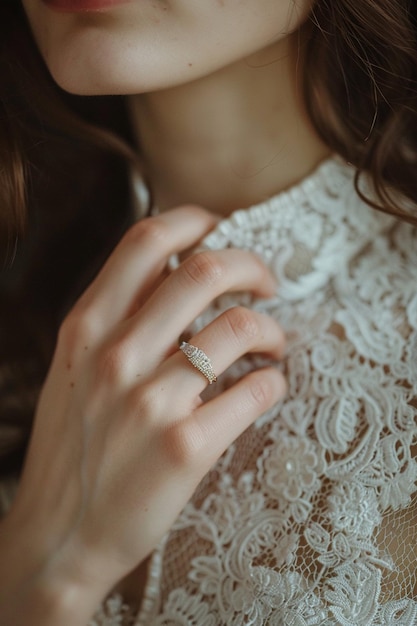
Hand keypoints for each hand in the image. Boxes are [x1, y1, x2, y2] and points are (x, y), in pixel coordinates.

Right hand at [0, 205, 285, 623]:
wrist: (58, 538)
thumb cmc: (71, 450)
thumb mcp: (73, 369)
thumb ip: (116, 318)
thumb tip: (173, 271)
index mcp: (86, 329)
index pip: (146, 243)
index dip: (192, 221)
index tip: (218, 227)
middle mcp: (116, 356)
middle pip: (205, 270)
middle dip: (251, 265)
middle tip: (266, 282)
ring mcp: (151, 402)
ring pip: (241, 328)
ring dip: (271, 329)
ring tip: (272, 343)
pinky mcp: (186, 447)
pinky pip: (256, 391)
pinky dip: (274, 381)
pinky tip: (267, 386)